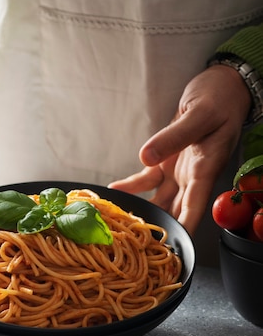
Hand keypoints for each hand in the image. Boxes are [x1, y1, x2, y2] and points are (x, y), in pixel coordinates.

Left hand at [109, 65, 251, 234]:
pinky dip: (131, 187)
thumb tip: (146, 157)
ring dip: (141, 211)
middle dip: (159, 229)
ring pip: (159, 200)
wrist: (220, 86)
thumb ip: (174, 136)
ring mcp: (179, 170)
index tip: (172, 249)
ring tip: (119, 223)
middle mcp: (193, 175)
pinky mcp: (167, 161)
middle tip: (137, 245)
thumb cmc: (219, 98)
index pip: (195, 207)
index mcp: (206, 168)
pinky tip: (114, 191)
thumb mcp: (199, 114)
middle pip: (176, 210)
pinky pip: (146, 180)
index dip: (184, 229)